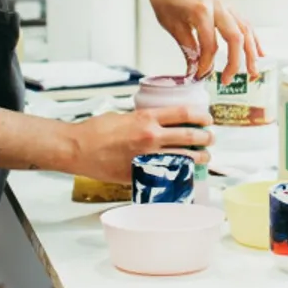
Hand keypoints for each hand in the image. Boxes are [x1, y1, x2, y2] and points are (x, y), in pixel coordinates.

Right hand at [69, 104, 211, 184]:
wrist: (76, 148)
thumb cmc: (96, 130)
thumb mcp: (123, 116)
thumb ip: (144, 120)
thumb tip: (159, 123)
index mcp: (146, 118)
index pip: (184, 114)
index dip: (201, 116)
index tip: (208, 119)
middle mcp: (150, 137)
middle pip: (189, 137)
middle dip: (205, 139)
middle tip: (210, 140)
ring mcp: (146, 157)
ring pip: (183, 158)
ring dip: (198, 159)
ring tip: (204, 158)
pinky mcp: (139, 174)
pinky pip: (165, 174)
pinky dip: (178, 174)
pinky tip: (184, 174)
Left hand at [143, 0, 262, 83]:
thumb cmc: (167, 1)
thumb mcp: (172, 26)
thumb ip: (188, 48)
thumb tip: (196, 71)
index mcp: (201, 11)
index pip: (210, 44)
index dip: (207, 63)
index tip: (201, 74)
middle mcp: (218, 6)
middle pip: (235, 37)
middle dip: (235, 61)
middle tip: (228, 80)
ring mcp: (226, 4)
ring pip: (245, 30)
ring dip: (250, 53)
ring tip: (252, 73)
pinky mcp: (230, 6)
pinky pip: (245, 24)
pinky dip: (253, 39)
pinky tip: (259, 54)